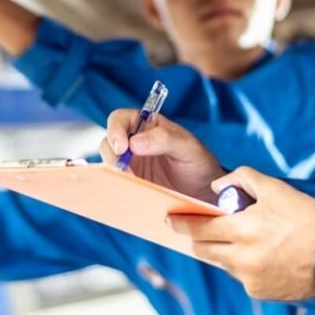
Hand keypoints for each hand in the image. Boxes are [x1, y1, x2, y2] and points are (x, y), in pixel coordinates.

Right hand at [99, 109, 225, 203]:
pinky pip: (116, 184)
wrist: (205, 193)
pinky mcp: (131, 184)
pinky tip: (129, 194)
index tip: (122, 147)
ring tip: (132, 184)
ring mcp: (130, 165)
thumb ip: (164, 139)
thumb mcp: (187, 147)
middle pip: (109, 143)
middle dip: (112, 157)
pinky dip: (118, 188)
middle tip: (126, 172)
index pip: (120, 119)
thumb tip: (134, 143)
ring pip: (109, 165)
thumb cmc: (199, 163)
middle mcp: (133, 143)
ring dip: (115, 174)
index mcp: (146, 125)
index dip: (115, 130)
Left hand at [168, 167, 314, 300]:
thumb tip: (216, 186)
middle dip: (198, 238)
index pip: (199, 228)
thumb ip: (241, 178)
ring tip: (243, 237)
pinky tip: (262, 254)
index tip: (171, 219)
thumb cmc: (307, 219)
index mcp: (242, 230)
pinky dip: (244, 264)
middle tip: (199, 228)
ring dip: (223, 250)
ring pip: (222, 263)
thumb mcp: (275, 188)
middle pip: (203, 250)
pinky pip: (241, 276)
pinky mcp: (260, 291)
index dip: (182, 223)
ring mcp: (249, 278)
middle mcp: (241, 258)